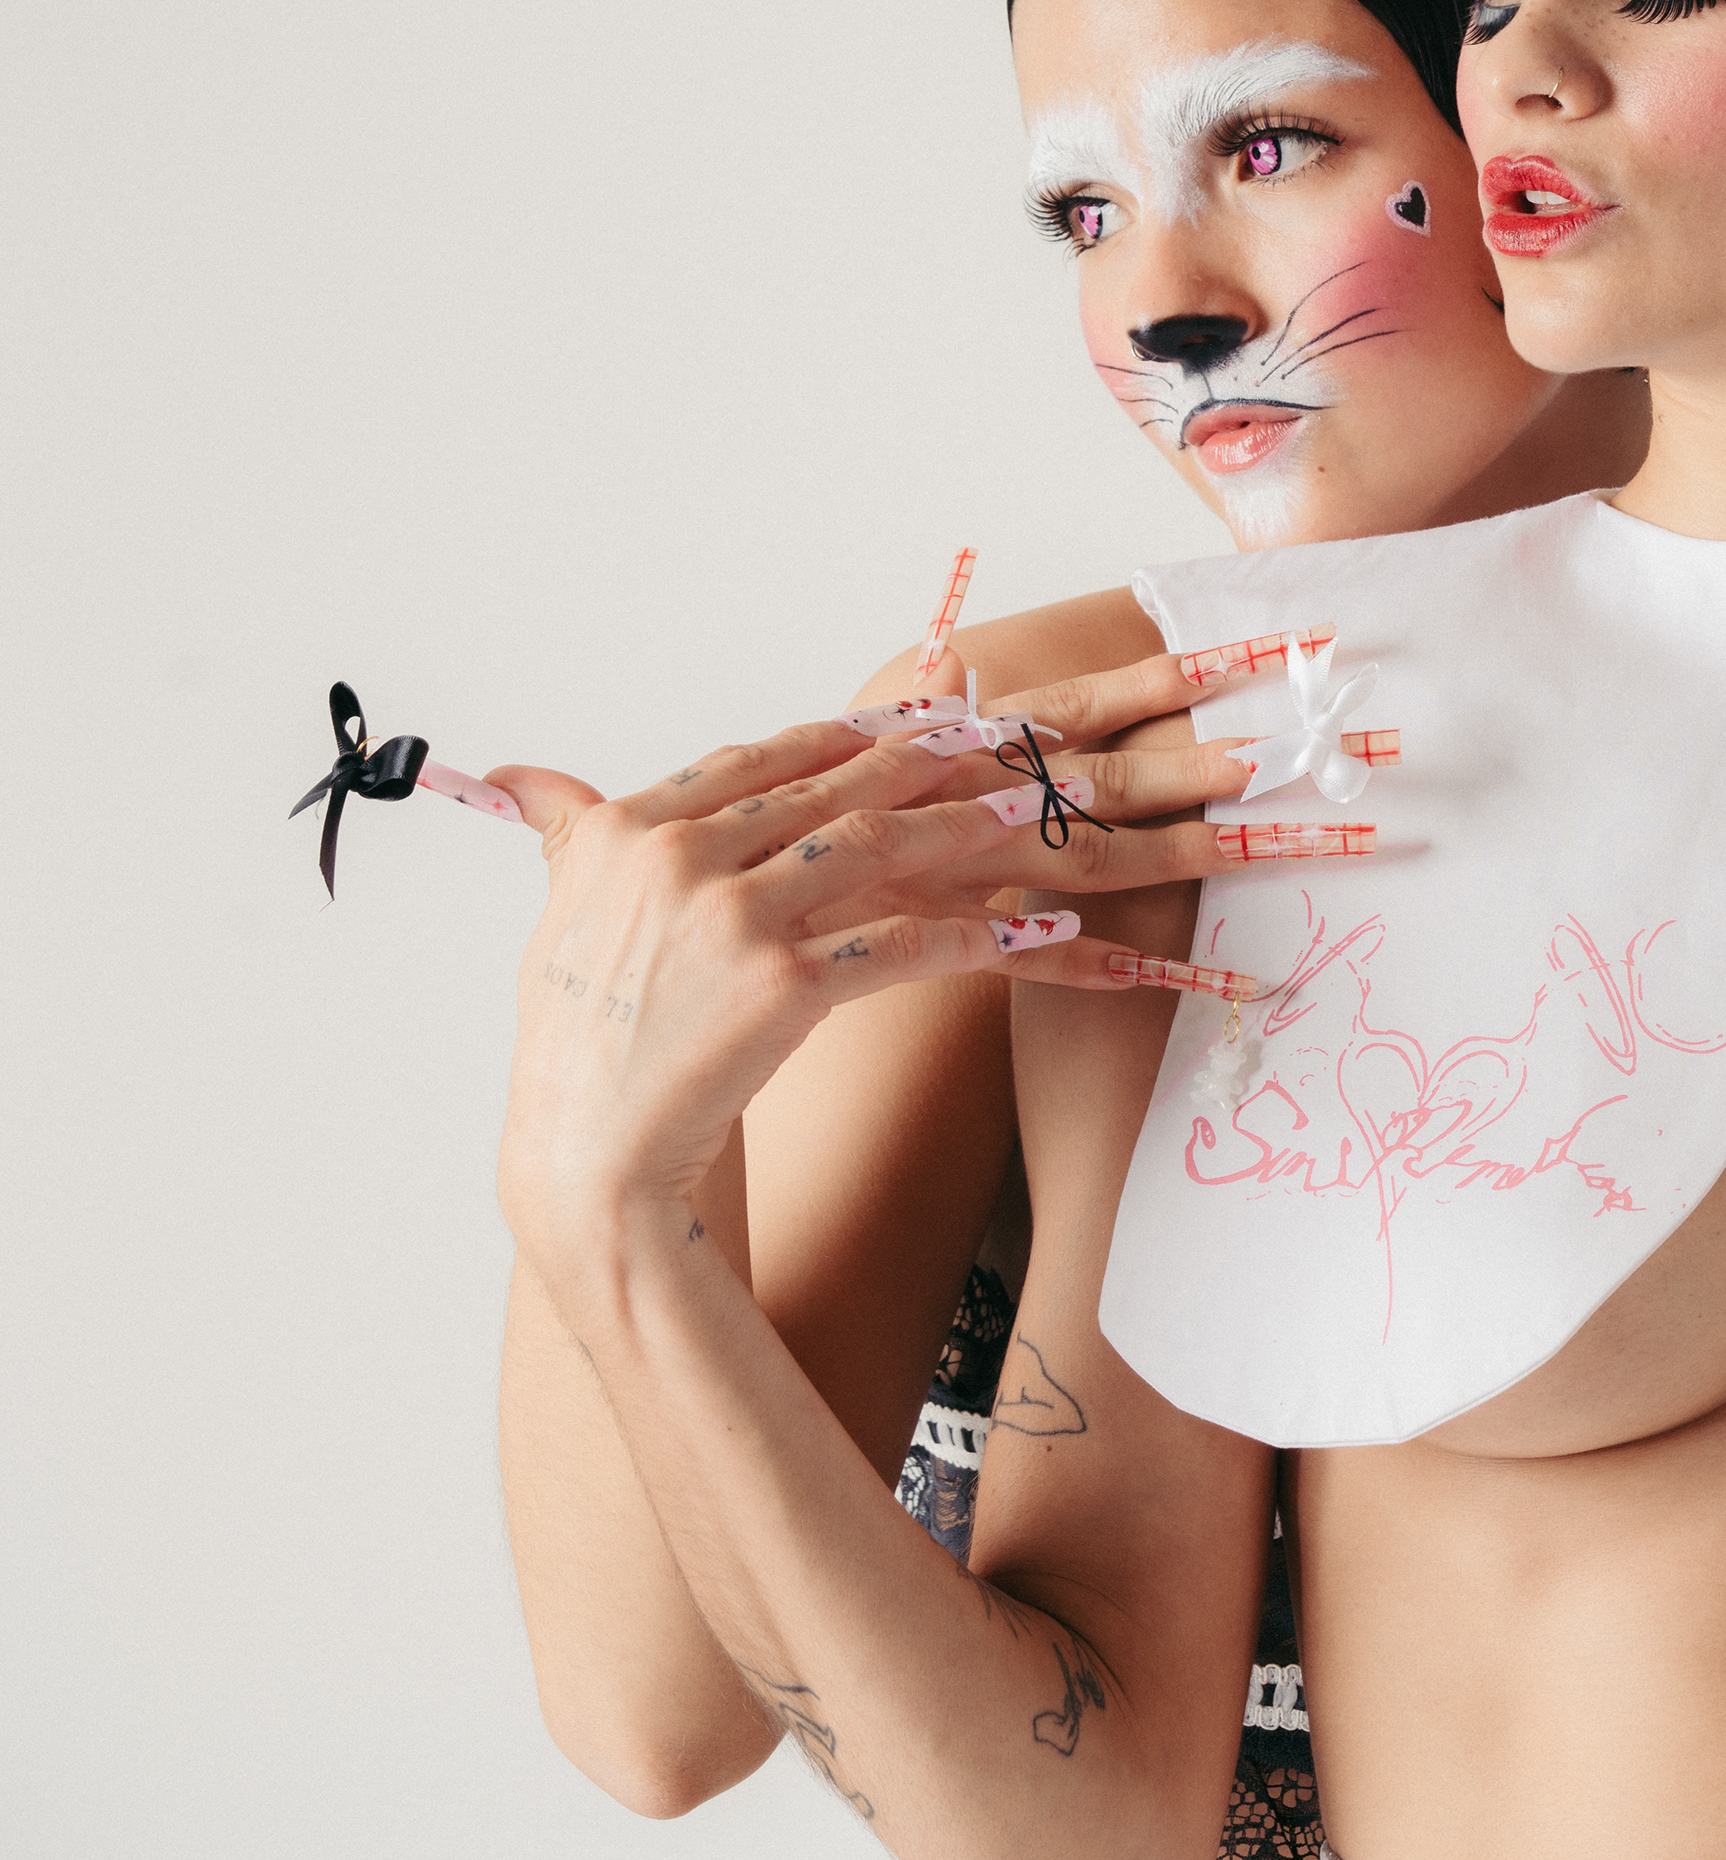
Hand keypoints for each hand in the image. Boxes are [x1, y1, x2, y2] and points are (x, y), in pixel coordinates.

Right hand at [488, 644, 1324, 1291]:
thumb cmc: (584, 1044)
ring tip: (1058, 810)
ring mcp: (729, 919)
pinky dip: (975, 939)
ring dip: (979, 826)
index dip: (861, 726)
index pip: (768, 754)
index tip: (939, 698)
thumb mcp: (565, 921)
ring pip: (882, 848)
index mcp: (630, 829)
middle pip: (839, 785)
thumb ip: (568, 833)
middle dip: (944, 754)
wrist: (586, 1161)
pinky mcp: (780, 985)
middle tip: (1032, 729)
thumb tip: (534, 774)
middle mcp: (678, 859)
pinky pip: (901, 945)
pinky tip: (1041, 936)